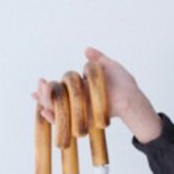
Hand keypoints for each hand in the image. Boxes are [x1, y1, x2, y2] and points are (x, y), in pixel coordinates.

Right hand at [31, 47, 145, 125]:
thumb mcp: (111, 66)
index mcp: (82, 88)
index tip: (41, 81)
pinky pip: (67, 123)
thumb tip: (86, 50)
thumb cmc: (124, 84)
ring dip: (46, 102)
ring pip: (58, 110)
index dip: (48, 87)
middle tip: (41, 84)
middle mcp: (79, 100)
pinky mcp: (85, 120)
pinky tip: (45, 112)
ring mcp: (81, 110)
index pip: (60, 88)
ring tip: (41, 93)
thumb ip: (98, 59)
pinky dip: (55, 119)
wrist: (133, 98)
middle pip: (54, 100)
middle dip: (43, 93)